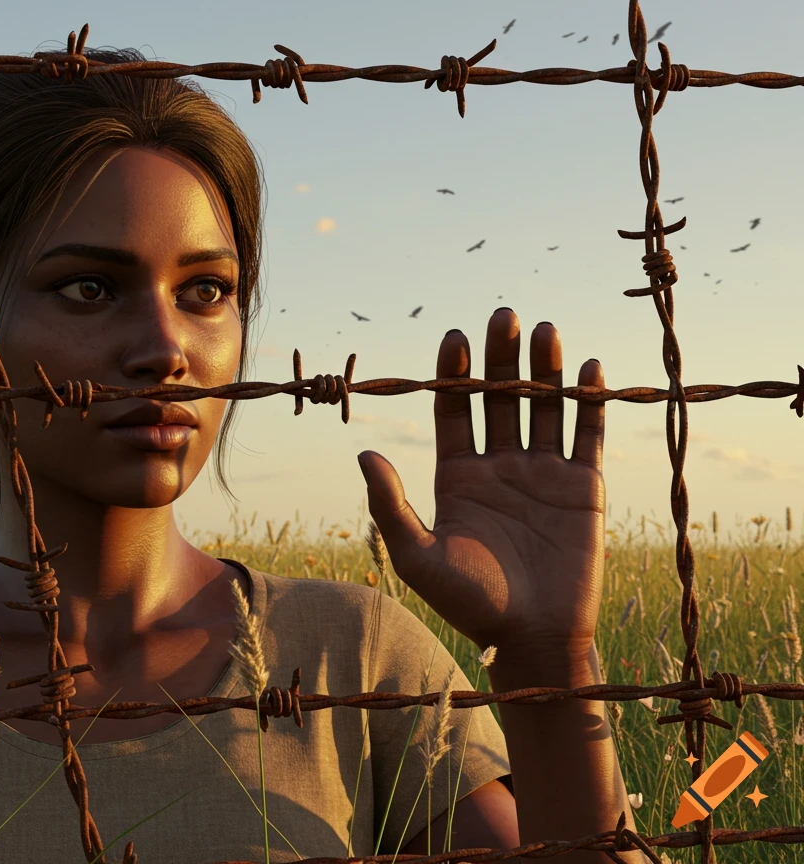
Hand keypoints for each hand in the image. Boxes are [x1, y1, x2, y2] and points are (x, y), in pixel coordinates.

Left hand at [358, 307, 606, 661]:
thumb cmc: (469, 603)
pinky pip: (587, 434)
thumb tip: (363, 452)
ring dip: (544, 368)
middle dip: (501, 357)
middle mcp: (498, 467)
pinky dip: (589, 402)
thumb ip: (389, 505)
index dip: (454, 374)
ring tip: (543, 329)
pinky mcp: (581, 488)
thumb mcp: (418, 556)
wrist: (531, 638)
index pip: (454, 410)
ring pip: (544, 407)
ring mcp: (542, 474)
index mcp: (457, 476)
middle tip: (502, 314)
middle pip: (499, 398)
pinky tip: (587, 369)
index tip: (453, 338)